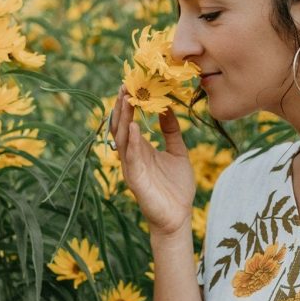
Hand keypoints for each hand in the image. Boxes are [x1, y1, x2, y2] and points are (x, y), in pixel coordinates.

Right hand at [108, 85, 196, 235]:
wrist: (178, 217)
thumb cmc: (176, 188)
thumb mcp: (178, 153)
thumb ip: (171, 132)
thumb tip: (168, 108)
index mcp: (141, 148)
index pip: (130, 121)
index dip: (130, 103)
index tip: (133, 83)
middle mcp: (132, 155)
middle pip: (121, 126)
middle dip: (122, 105)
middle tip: (126, 83)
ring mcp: (132, 167)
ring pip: (122, 138)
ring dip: (124, 118)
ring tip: (126, 98)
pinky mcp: (136, 180)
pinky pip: (131, 158)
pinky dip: (132, 142)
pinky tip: (134, 127)